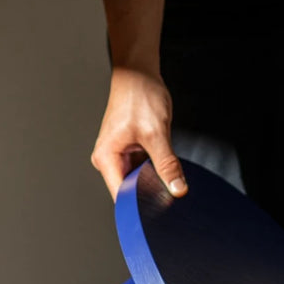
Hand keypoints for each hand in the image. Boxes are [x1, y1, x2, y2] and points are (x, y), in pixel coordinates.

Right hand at [89, 66, 186, 201]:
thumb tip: (176, 188)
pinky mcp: (129, 150)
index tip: (159, 211)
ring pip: (137, 180)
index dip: (140, 206)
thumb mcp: (156, 133)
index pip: (121, 196)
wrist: (138, 72)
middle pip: (129, 190)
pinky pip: (142, 169)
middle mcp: (108, 159)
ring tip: (167, 175)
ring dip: (153, 181)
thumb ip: (167, 164)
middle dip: (149, 194)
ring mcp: (118, 155)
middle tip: (170, 194)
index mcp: (106, 157)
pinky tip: (165, 167)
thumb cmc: (139, 95)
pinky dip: (154, 170)